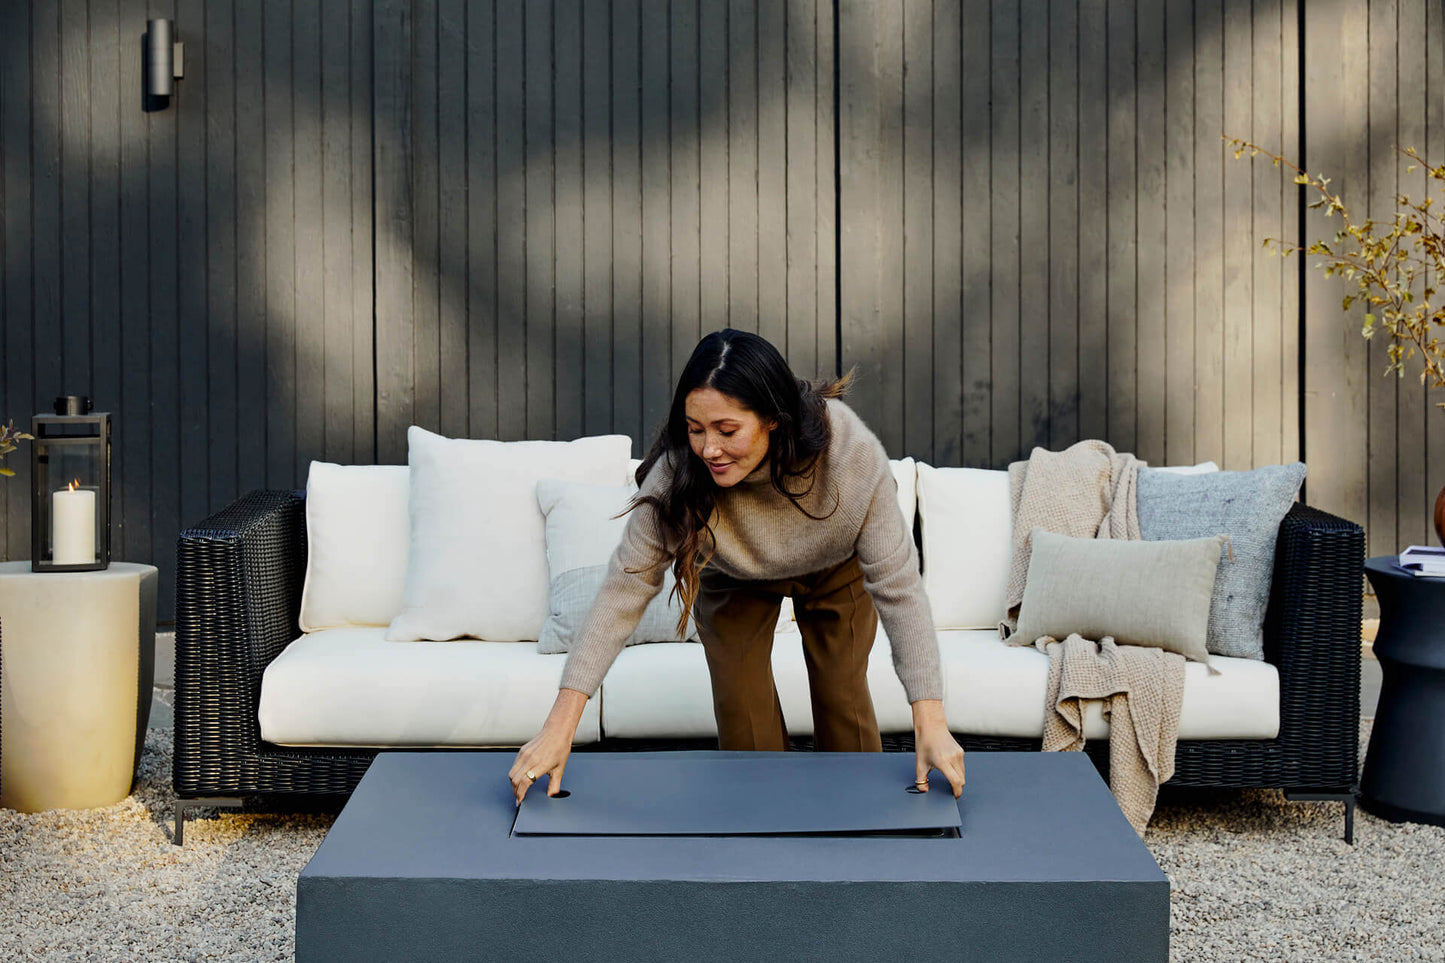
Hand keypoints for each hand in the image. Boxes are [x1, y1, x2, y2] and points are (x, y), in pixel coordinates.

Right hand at [509, 688, 587, 804]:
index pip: (525, 783)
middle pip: (515, 780)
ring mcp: (524, 754)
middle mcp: (530, 759)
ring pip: (512, 774)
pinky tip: (520, 778)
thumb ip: (554, 785)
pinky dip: (514, 775)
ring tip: (518, 790)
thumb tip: (551, 796)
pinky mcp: (522, 751)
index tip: (520, 801)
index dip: (520, 794)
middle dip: (515, 792)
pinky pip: (514, 766)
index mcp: (540, 764)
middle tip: (519, 798)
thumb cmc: (560, 748)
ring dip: (513, 784)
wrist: (557, 732)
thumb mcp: (560, 769)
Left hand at [911, 699, 964, 797]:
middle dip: (957, 787)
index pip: (956, 781)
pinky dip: (958, 771)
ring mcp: (959, 754)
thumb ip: (921, 779)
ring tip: (949, 778)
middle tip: (951, 790)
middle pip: (962, 780)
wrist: (931, 727)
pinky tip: (949, 768)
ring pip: (963, 774)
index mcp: (943, 761)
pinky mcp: (961, 752)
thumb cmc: (925, 743)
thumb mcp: (920, 763)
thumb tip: (923, 790)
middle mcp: (953, 758)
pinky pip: (962, 766)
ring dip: (958, 779)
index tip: (954, 796)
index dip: (957, 791)